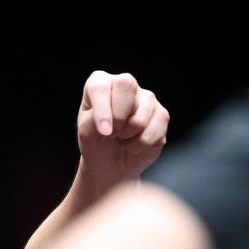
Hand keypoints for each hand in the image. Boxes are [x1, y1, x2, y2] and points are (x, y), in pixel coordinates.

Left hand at [78, 70, 169, 187]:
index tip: (103, 131)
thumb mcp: (86, 133)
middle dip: (117, 117)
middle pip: (126, 85)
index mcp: (101, 84)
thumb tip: (112, 120)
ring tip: (121, 137)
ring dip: (128, 135)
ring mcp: (147, 98)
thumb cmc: (96, 143)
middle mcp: (126, 85)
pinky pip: (154, 130)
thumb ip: (94, 120)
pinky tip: (134, 143)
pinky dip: (140, 145)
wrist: (111, 164)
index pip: (101, 86)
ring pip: (140, 116)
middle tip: (111, 133)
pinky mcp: (162, 114)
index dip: (103, 109)